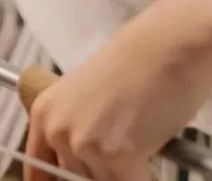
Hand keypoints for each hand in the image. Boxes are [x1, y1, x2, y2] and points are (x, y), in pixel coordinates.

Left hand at [24, 0, 211, 180]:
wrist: (172, 43)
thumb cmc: (142, 62)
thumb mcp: (91, 96)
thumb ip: (80, 128)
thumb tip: (88, 164)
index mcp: (44, 112)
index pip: (38, 169)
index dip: (55, 180)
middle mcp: (57, 129)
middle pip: (75, 178)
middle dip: (103, 172)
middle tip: (125, 154)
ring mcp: (83, 144)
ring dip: (125, 173)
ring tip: (142, 145)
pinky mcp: (116, 156)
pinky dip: (147, 177)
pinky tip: (155, 160)